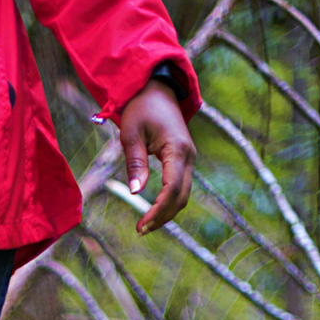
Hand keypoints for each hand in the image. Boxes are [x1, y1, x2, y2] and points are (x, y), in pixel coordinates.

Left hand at [119, 79, 195, 235]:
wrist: (156, 89)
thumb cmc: (140, 108)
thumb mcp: (131, 133)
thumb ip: (135, 162)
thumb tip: (136, 191)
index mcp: (177, 149)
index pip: (172, 188)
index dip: (158, 210)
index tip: (142, 225)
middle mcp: (188, 155)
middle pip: (181, 197)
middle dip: (162, 216)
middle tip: (141, 230)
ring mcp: (189, 158)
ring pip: (183, 194)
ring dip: (166, 212)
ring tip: (145, 225)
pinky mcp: (184, 159)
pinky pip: (180, 186)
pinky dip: (169, 202)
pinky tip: (154, 211)